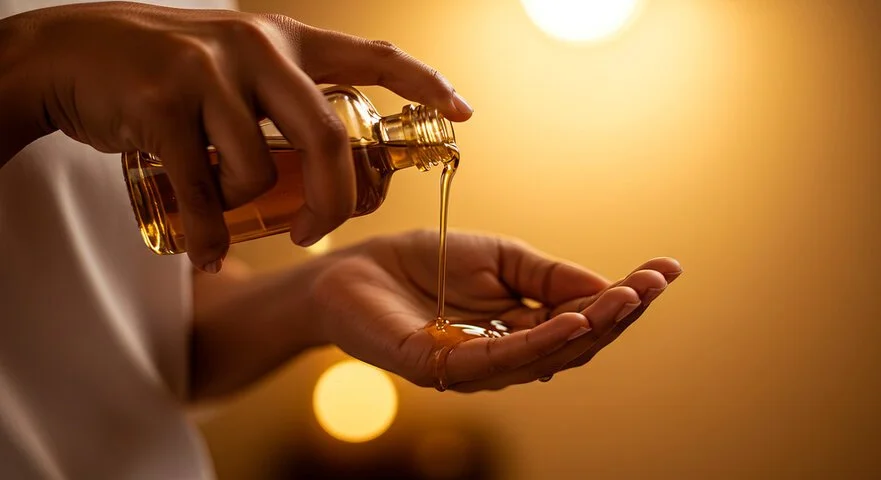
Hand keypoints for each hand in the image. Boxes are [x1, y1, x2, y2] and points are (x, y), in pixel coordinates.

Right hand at [1, 2, 471, 270]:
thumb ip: (284, 103)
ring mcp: (208, 71)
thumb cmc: (168, 76)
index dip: (423, 83)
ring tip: (224, 215)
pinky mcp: (160, 103)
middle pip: (329, 137)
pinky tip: (202, 250)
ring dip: (247, 212)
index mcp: (286, 41)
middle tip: (318, 232)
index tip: (462, 113)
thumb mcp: (237, 69)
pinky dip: (206, 234)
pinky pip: (203, 191)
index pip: (372, 55)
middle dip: (335, 200)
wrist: (73, 56)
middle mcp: (257, 47)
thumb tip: (339, 166)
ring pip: (261, 171)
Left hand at [312, 230, 681, 391]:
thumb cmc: (427, 263)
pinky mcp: (437, 366)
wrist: (355, 267)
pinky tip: (575, 322)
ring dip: (591, 327)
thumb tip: (609, 286)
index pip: (582, 321)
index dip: (624, 299)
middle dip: (619, 314)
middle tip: (655, 283)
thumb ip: (549, 275)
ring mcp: (473, 367)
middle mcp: (505, 357)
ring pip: (544, 356)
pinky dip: (540, 343)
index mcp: (522, 331)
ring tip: (627, 298)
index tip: (665, 269)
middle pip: (574, 345)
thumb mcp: (501, 257)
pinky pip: (497, 360)